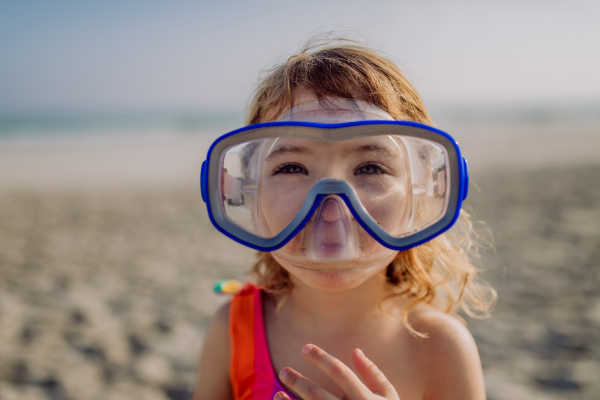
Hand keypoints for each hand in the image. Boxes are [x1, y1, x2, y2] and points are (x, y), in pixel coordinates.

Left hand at [274, 344, 399, 399]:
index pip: (340, 372)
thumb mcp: (389, 396)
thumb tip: (356, 351)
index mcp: (366, 399)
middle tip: (283, 371)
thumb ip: (374, 373)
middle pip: (317, 395)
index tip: (305, 348)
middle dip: (297, 382)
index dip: (321, 358)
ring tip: (277, 392)